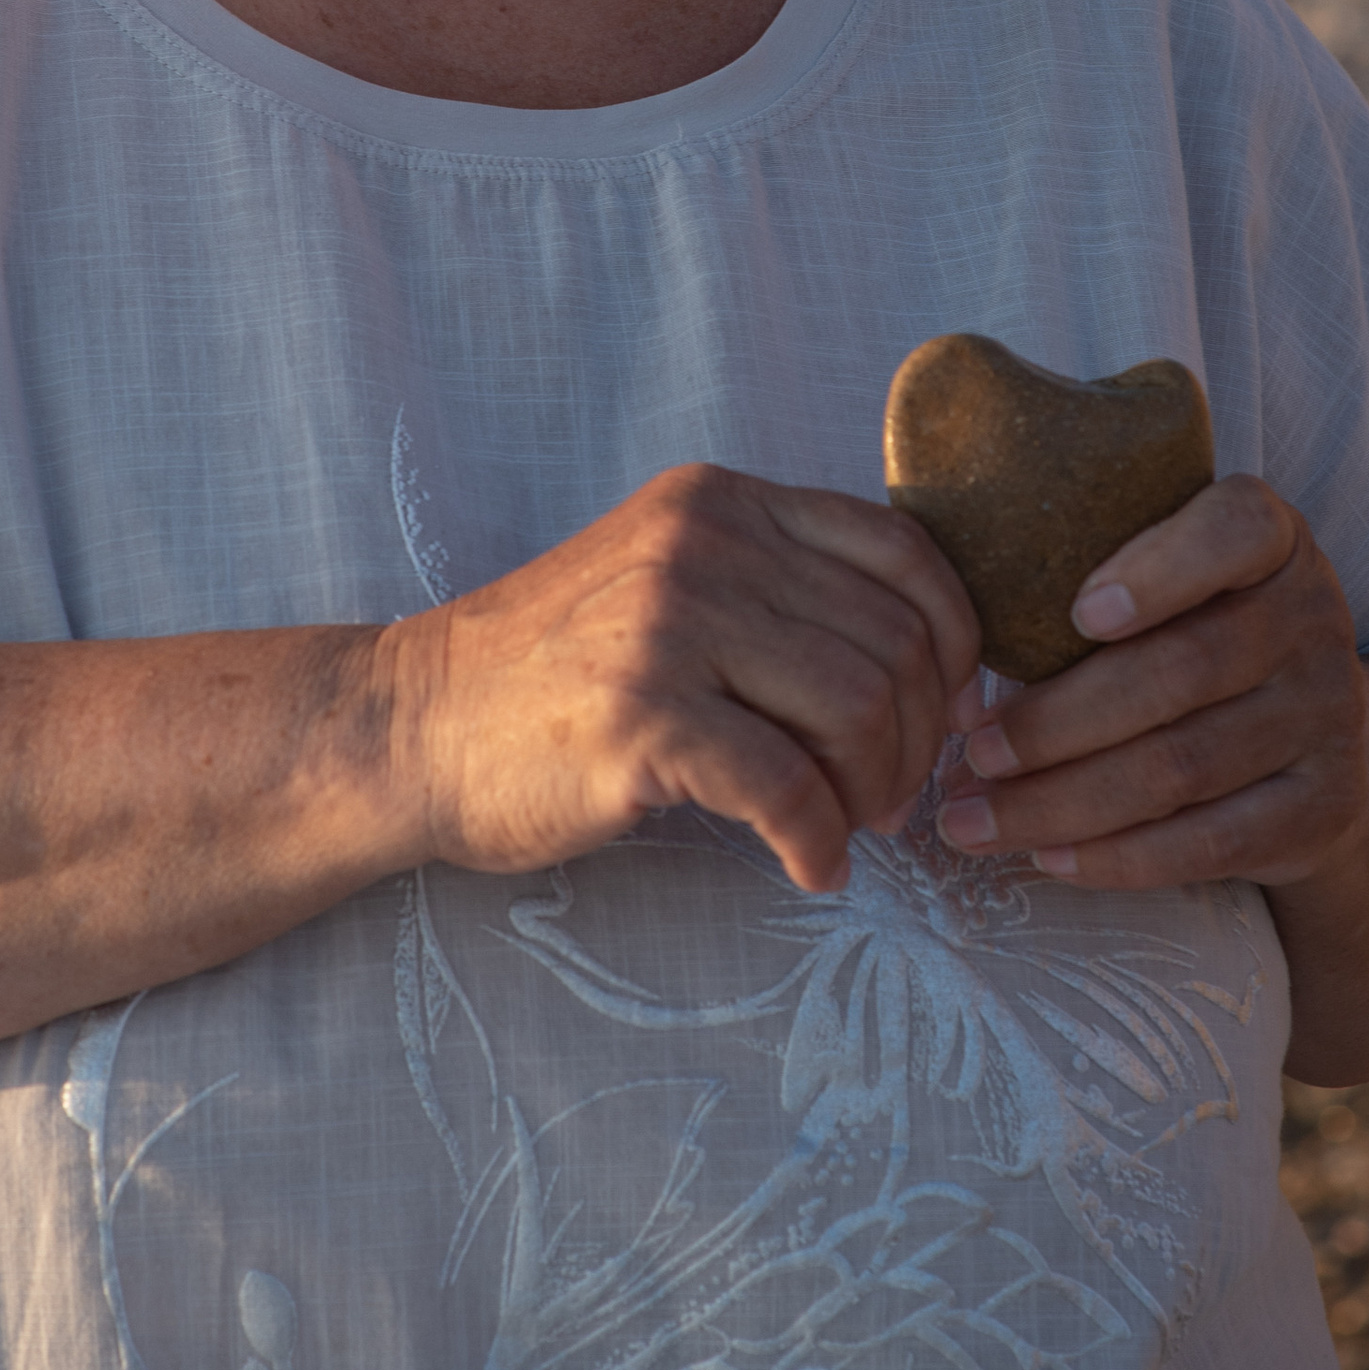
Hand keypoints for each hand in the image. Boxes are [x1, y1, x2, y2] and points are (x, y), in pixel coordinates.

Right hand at [387, 464, 983, 894]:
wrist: (412, 725)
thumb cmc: (553, 674)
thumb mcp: (669, 580)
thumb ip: (778, 587)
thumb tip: (936, 666)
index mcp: (723, 501)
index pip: (905, 551)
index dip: (955, 643)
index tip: (944, 713)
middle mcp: (703, 543)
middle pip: (895, 642)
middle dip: (919, 739)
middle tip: (889, 800)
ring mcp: (669, 623)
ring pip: (859, 709)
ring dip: (876, 793)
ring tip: (846, 830)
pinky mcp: (641, 715)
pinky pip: (790, 787)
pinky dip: (821, 842)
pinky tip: (809, 868)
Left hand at [934, 474, 1366, 889]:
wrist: (1311, 729)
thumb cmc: (1185, 629)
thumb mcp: (1160, 577)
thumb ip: (1077, 572)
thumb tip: (932, 631)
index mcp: (1270, 537)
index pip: (1236, 529)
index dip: (1159, 571)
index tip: (1076, 613)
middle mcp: (1312, 617)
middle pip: (1180, 671)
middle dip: (1058, 721)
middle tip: (968, 753)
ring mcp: (1327, 715)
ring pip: (1182, 766)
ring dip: (1063, 800)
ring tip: (973, 817)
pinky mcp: (1324, 806)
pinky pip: (1213, 842)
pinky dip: (1121, 857)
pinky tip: (1047, 856)